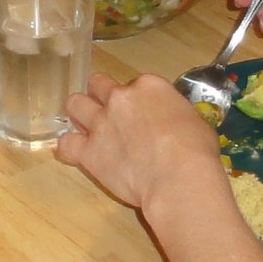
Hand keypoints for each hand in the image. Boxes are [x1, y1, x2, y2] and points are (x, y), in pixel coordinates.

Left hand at [56, 73, 228, 213]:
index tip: (144, 114)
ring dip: (79, 113)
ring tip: (87, 126)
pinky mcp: (88, 151)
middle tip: (111, 114)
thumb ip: (174, 114)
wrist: (178, 178)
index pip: (135, 83)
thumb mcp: (194, 120)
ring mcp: (100, 123)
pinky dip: (69, 148)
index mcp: (149, 86)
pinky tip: (77, 154)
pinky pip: (66, 144)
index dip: (138, 99)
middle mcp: (120, 98)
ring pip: (74, 104)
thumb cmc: (196, 151)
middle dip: (102, 95)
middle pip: (99, 85)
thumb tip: (172, 123)